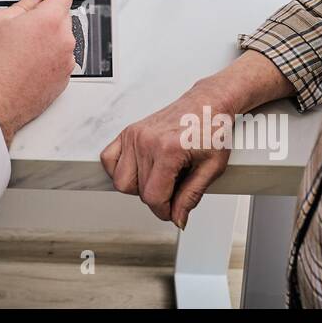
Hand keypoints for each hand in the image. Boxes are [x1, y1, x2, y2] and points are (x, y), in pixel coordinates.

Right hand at [0, 0, 76, 146]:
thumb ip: (20, 4)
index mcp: (49, 21)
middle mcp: (64, 41)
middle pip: (62, 16)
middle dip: (46, 14)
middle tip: (23, 20)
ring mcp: (65, 62)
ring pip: (60, 39)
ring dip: (47, 37)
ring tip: (20, 47)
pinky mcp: (63, 80)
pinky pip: (58, 59)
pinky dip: (47, 56)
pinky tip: (25, 62)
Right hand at [100, 50, 288, 227]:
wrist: (208, 103)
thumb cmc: (212, 130)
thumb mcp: (212, 168)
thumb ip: (191, 197)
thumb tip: (177, 218)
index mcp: (168, 150)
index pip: (153, 197)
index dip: (165, 211)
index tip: (174, 210)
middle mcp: (146, 141)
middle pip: (138, 191)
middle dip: (156, 199)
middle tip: (173, 190)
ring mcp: (134, 135)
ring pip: (121, 180)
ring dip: (138, 186)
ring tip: (158, 178)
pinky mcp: (128, 131)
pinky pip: (108, 159)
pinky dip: (118, 170)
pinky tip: (138, 170)